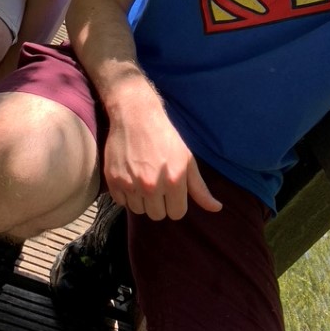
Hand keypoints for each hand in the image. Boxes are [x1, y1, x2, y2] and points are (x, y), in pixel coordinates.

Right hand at [104, 84, 221, 220]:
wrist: (135, 115)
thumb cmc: (164, 136)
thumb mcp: (187, 159)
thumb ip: (199, 188)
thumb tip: (216, 208)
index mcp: (173, 181)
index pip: (176, 214)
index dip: (175, 203)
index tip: (170, 191)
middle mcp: (151, 186)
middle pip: (157, 215)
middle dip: (158, 203)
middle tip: (155, 184)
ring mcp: (130, 184)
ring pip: (138, 210)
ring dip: (141, 199)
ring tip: (141, 178)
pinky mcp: (113, 180)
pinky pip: (121, 202)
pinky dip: (125, 194)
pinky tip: (129, 177)